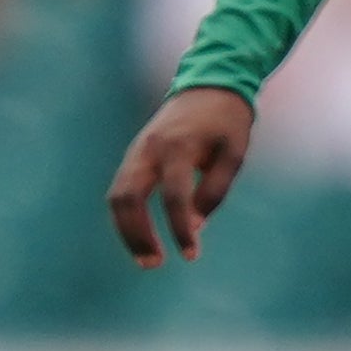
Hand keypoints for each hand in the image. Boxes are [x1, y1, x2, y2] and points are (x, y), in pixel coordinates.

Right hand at [107, 85, 256, 266]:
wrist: (208, 86)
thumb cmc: (227, 123)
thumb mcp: (234, 153)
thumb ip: (214, 189)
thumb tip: (195, 225)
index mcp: (178, 147)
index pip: (174, 197)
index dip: (181, 229)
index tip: (191, 254)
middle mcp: (149, 149)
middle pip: (128, 199)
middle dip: (137, 235)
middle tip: (154, 263)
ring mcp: (136, 152)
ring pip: (116, 197)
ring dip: (126, 231)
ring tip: (146, 259)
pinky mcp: (133, 156)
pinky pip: (121, 190)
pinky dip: (126, 217)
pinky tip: (141, 237)